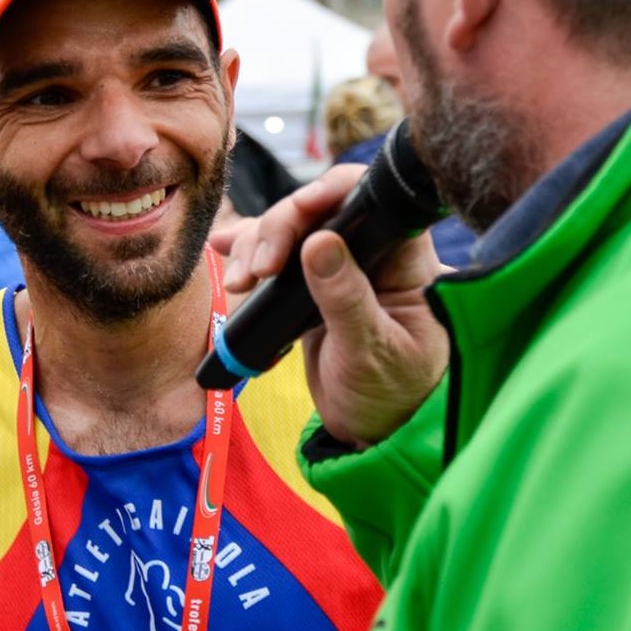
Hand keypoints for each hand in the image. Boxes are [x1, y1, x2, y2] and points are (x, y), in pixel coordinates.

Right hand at [215, 164, 448, 446]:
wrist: (377, 434)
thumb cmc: (395, 395)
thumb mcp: (371, 351)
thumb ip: (348, 298)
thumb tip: (320, 241)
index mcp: (404, 257)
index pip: (365, 197)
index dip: (323, 196)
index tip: (290, 227)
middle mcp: (374, 252)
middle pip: (319, 208)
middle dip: (278, 229)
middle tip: (256, 272)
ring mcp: (341, 268)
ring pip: (292, 230)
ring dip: (257, 246)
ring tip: (240, 282)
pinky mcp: (313, 289)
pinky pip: (279, 258)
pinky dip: (249, 255)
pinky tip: (225, 251)